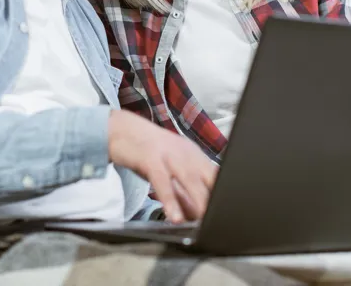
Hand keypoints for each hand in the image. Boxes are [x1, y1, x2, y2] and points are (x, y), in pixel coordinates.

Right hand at [108, 109, 217, 223]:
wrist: (121, 129)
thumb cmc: (147, 151)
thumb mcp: (170, 169)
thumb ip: (183, 192)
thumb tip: (196, 216)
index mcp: (194, 154)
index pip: (217, 174)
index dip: (225, 192)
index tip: (229, 211)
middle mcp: (185, 152)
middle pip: (208, 177)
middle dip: (216, 199)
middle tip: (221, 220)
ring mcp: (168, 154)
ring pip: (190, 179)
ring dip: (199, 201)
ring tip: (205, 221)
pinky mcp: (150, 158)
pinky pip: (163, 182)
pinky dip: (170, 200)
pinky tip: (175, 216)